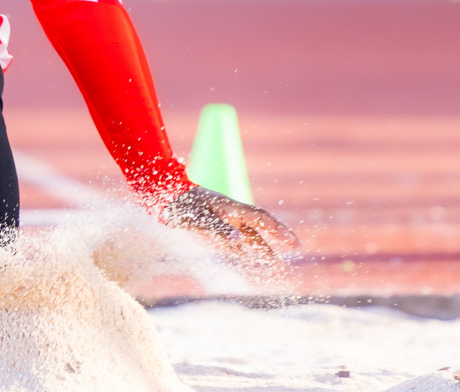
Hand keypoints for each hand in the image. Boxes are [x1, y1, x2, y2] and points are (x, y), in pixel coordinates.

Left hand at [162, 185, 299, 263]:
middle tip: (296, 247)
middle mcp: (230, 212)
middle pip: (259, 224)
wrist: (163, 195)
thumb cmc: (181, 205)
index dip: (278, 229)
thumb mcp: (198, 217)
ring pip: (248, 233)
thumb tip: (240, 242)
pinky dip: (243, 247)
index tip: (293, 243)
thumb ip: (219, 229)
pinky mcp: (213, 223)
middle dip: (277, 236)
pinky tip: (248, 258)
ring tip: (274, 264)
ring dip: (261, 246)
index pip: (260, 218)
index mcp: (230, 207)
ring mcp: (223, 217)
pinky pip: (234, 236)